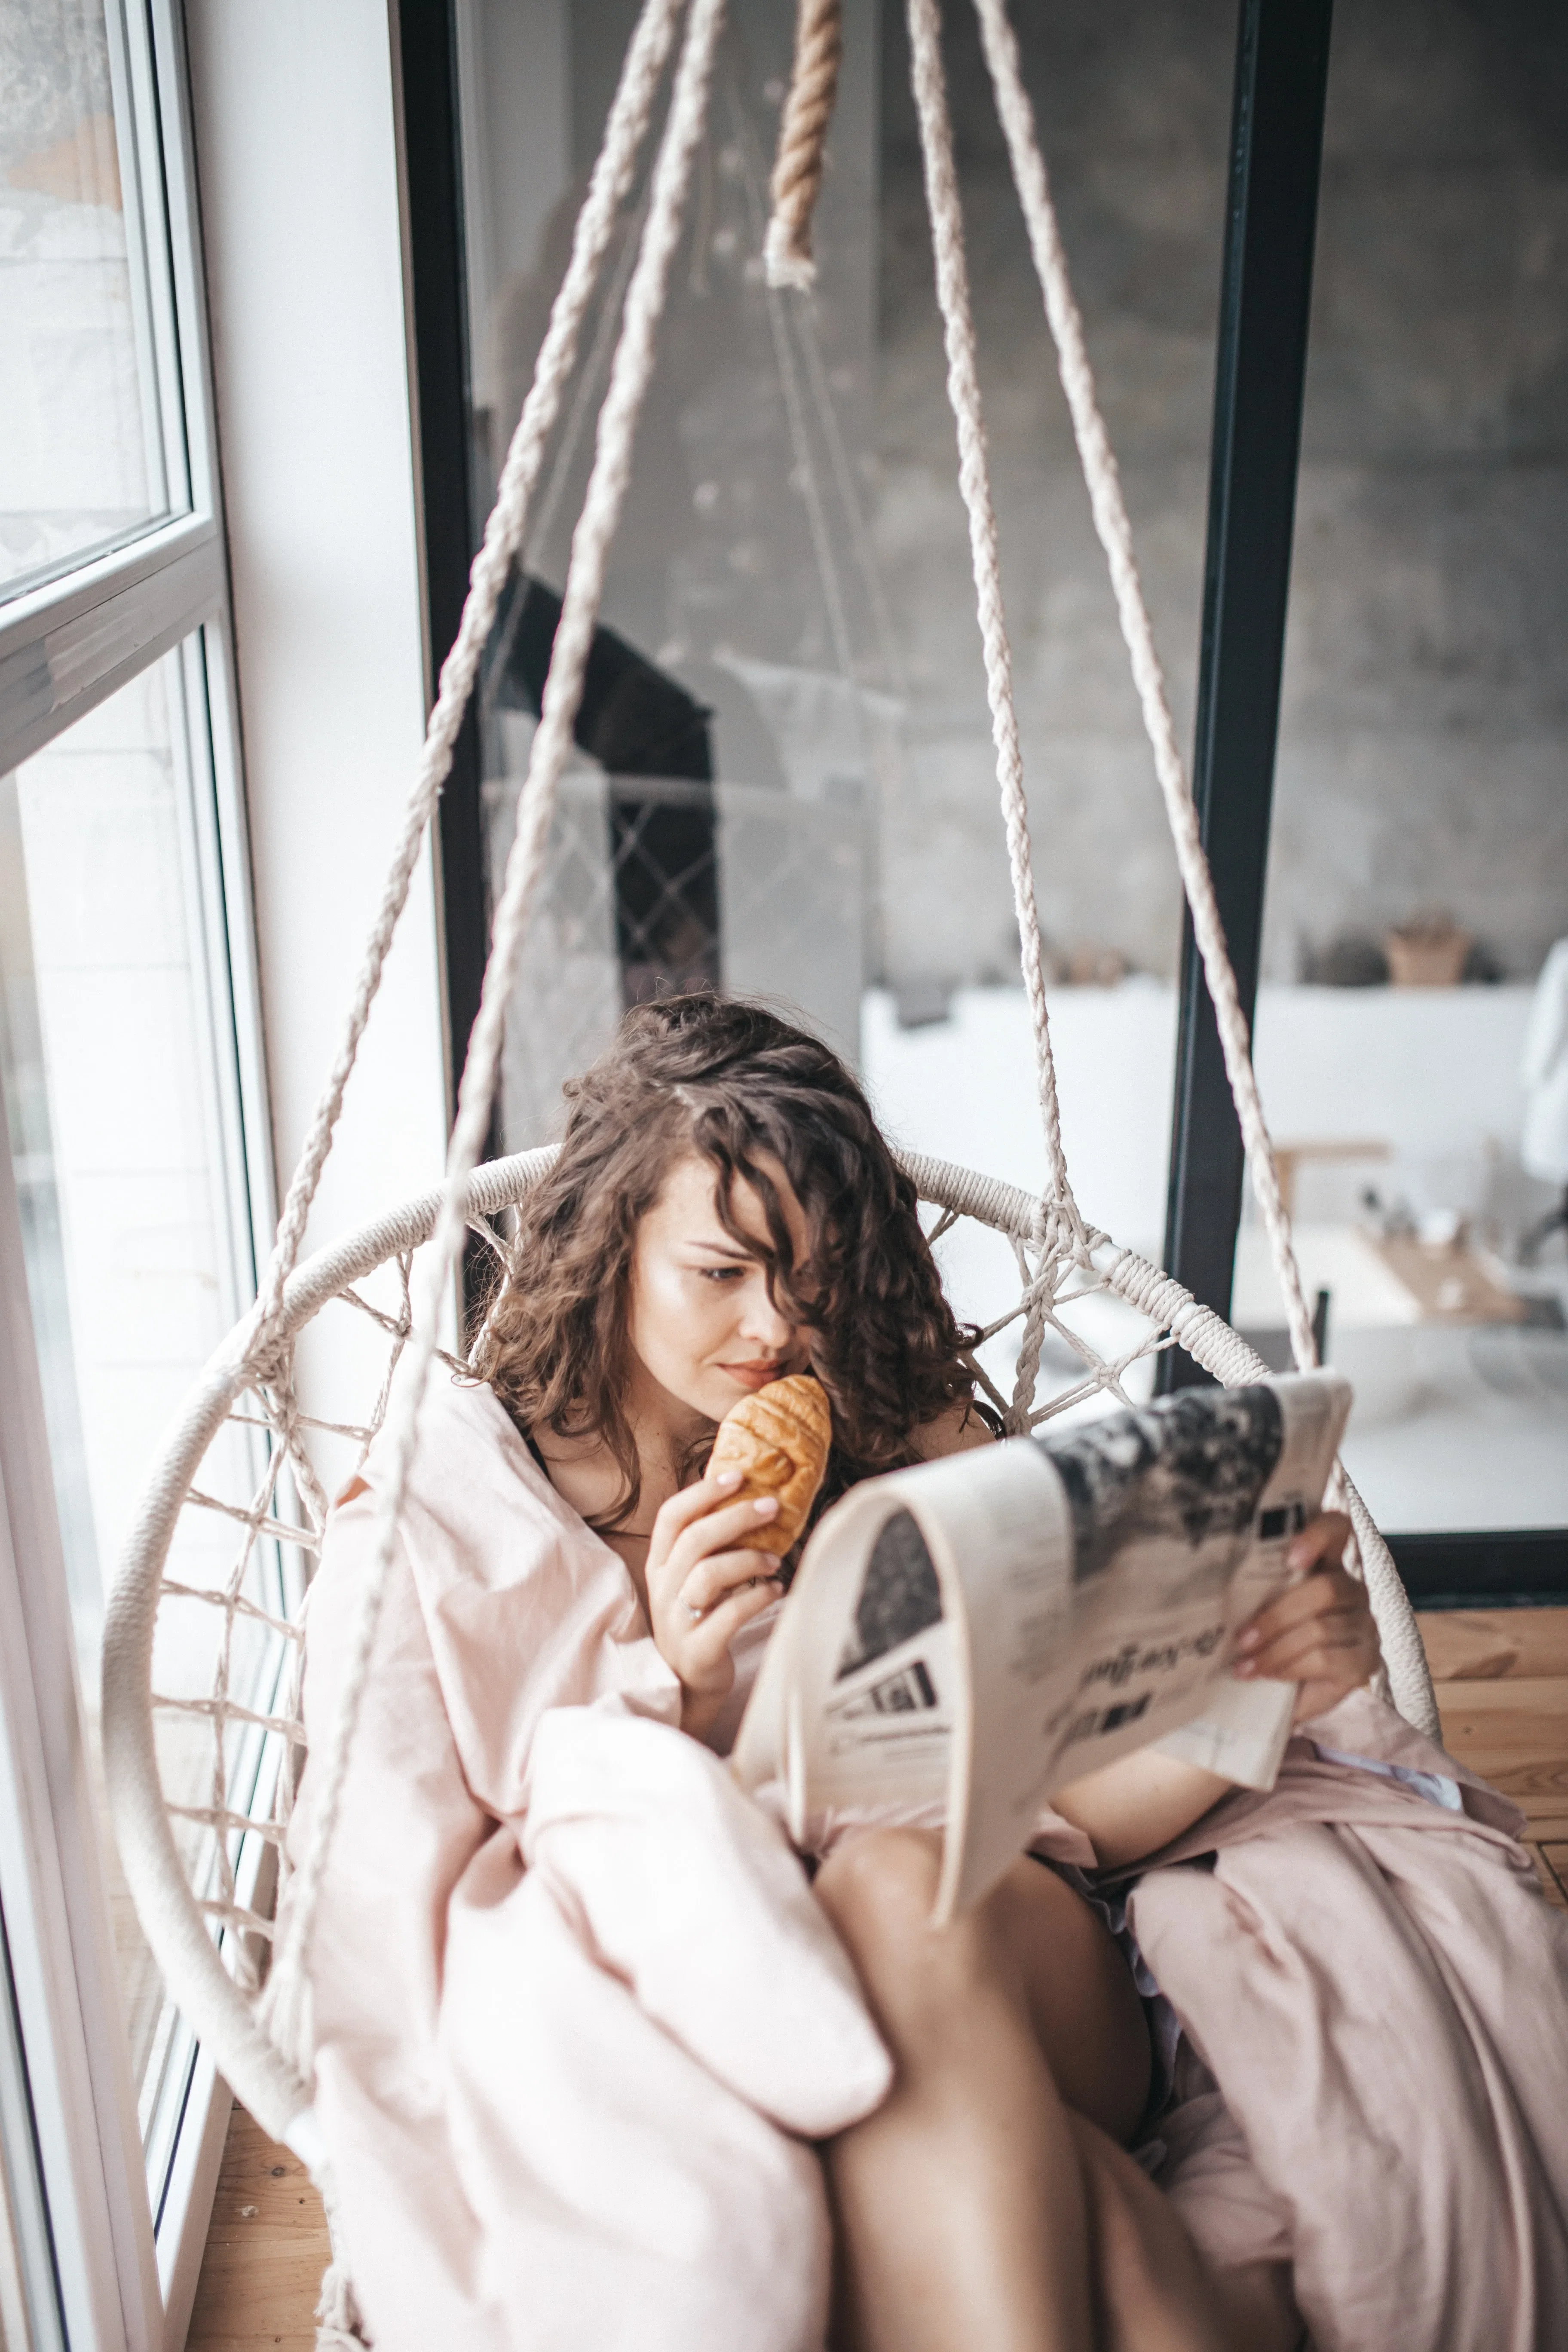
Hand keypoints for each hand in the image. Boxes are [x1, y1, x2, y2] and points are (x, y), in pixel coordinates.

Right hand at [644, 1470, 784, 1738]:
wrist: (687, 1684)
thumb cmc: (699, 1620)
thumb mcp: (692, 1580)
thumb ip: (708, 1546)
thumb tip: (749, 1496)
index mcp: (659, 1565)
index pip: (671, 1517)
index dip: (702, 1493)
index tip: (737, 1476)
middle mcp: (663, 1589)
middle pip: (694, 1539)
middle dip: (736, 1517)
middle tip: (770, 1507)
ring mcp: (677, 1620)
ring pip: (708, 1573)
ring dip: (748, 1559)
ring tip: (775, 1561)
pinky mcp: (698, 1649)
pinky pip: (728, 1614)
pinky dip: (757, 1597)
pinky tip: (775, 1591)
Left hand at [1232, 1511, 1380, 1722]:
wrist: (1287, 1692)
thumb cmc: (1267, 1640)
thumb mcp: (1258, 1607)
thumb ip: (1253, 1586)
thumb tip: (1211, 1577)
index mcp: (1325, 1563)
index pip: (1336, 1529)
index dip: (1317, 1535)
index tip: (1288, 1558)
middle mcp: (1351, 1589)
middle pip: (1326, 1588)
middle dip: (1277, 1616)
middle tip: (1242, 1638)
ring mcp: (1363, 1625)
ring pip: (1321, 1628)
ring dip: (1276, 1649)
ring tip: (1245, 1664)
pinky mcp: (1365, 1660)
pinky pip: (1326, 1659)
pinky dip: (1290, 1668)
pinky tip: (1268, 1675)